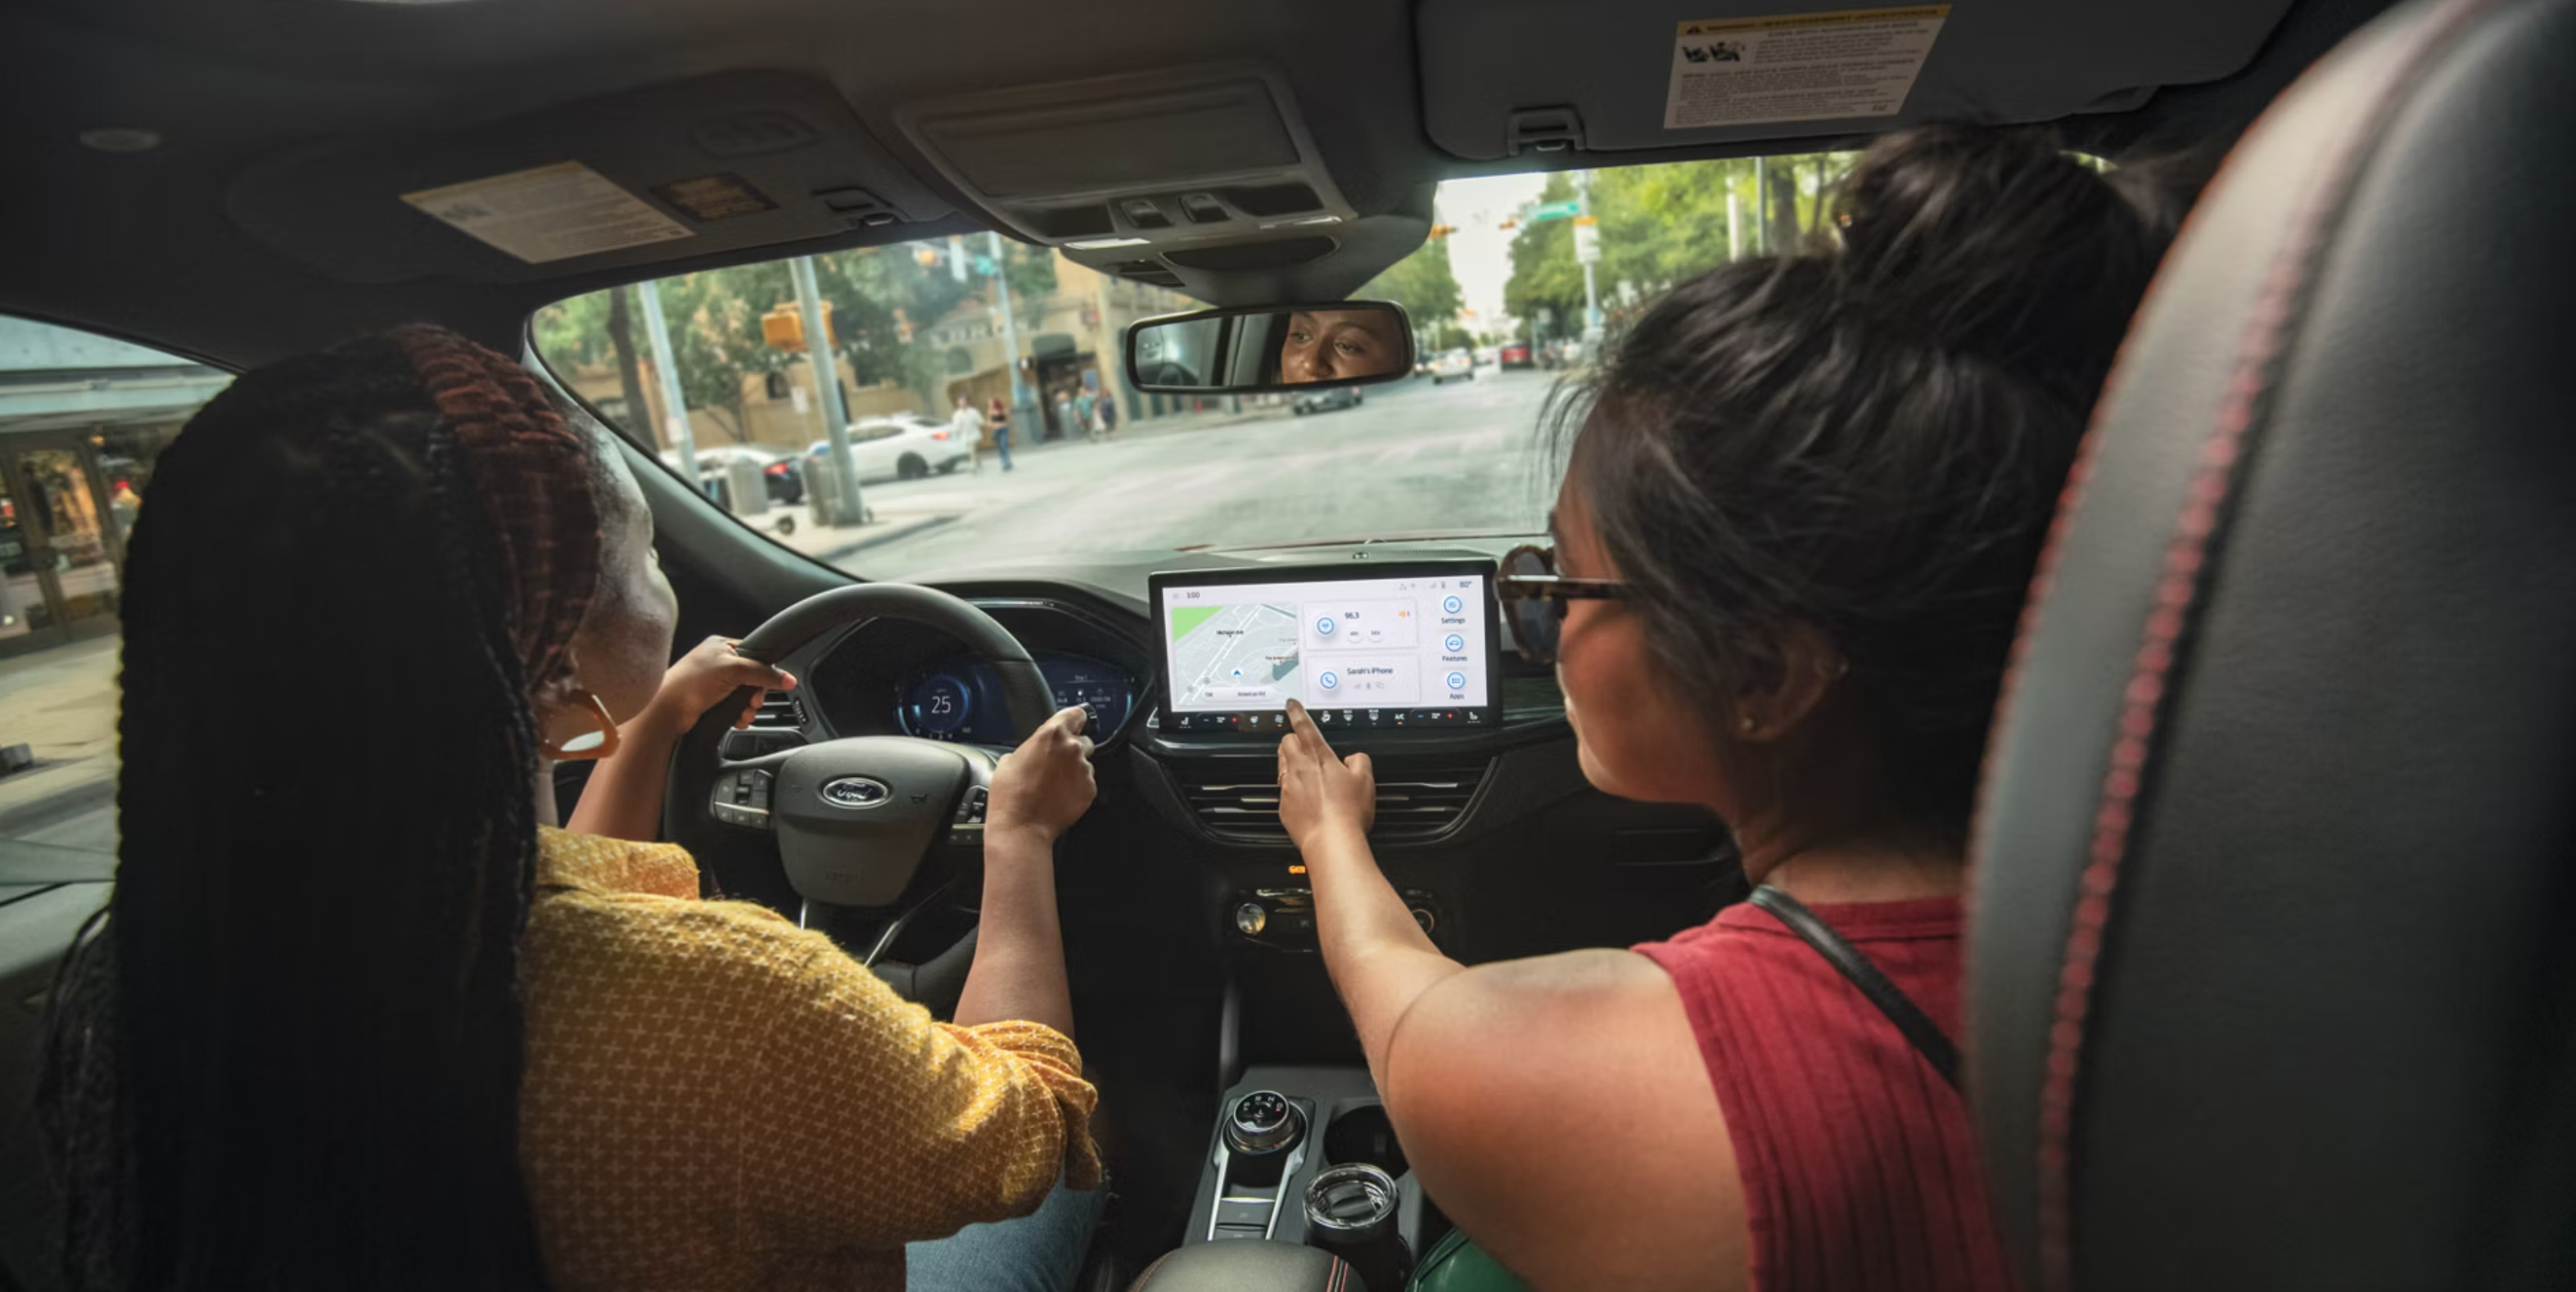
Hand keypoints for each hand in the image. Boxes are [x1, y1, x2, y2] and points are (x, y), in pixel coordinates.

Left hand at [643, 635, 796, 731]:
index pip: (754, 654)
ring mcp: (711, 683)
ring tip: (744, 712)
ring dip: (748, 707)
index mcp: (720, 645)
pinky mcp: (709, 701)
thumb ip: (764, 674)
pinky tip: (736, 719)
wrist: (667, 710)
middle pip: (751, 677)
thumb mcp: (735, 670)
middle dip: (755, 693)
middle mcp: (716, 662)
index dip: (764, 670)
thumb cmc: (691, 682)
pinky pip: (734, 707)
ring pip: (743, 695)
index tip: (769, 683)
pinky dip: (739, 714)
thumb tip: (788, 679)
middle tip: (753, 701)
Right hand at [987, 707, 1097, 843]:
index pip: (1076, 714)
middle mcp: (1072, 748)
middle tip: (1055, 765)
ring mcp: (1084, 770)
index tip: (1075, 724)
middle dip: (1072, 750)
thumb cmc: (1011, 795)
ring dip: (1074, 771)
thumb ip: (1029, 748)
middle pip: (1083, 741)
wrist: (1021, 827)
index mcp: (1052, 734)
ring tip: (1054, 785)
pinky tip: (1060, 796)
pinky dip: (1077, 788)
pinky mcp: (1090, 790)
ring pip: (1085, 764)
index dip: (1075, 720)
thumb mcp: (1008, 760)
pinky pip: (1087, 783)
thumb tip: (1033, 752)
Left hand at [1278, 700, 1373, 848]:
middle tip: (1303, 744)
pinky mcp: (1284, 807)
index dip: (1297, 712)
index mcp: (1319, 757)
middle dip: (1293, 738)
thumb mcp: (1366, 780)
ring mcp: (1288, 788)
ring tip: (1307, 772)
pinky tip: (1306, 798)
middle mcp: (1299, 769)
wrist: (1332, 841)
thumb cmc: (1348, 812)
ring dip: (1291, 761)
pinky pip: (1283, 790)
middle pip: (1286, 742)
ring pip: (1282, 764)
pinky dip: (1292, 789)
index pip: (1304, 726)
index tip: (1291, 704)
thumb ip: (1359, 761)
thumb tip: (1354, 758)